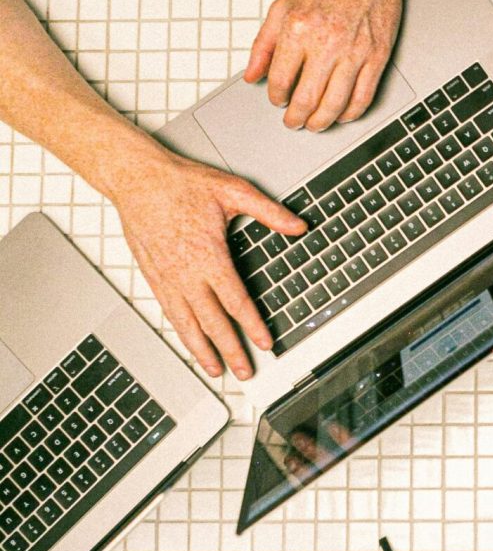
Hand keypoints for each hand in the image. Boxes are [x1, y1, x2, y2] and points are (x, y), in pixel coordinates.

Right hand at [111, 144, 305, 379]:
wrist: (137, 178)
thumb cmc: (182, 183)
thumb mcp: (233, 191)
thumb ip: (269, 212)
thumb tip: (298, 226)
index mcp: (209, 256)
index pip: (236, 301)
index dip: (252, 326)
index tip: (265, 344)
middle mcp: (186, 273)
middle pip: (212, 322)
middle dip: (230, 350)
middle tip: (245, 371)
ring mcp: (167, 277)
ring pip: (187, 323)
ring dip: (202, 349)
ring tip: (215, 369)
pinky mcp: (153, 276)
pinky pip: (169, 312)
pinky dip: (182, 332)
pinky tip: (190, 341)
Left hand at [244, 0, 406, 132]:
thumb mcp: (284, 5)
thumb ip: (264, 43)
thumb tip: (252, 75)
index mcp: (299, 28)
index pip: (280, 79)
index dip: (276, 96)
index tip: (278, 100)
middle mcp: (327, 42)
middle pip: (307, 99)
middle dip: (296, 118)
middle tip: (293, 122)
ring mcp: (355, 52)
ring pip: (335, 104)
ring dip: (321, 122)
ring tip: (314, 124)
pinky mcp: (377, 56)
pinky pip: (363, 97)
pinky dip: (351, 113)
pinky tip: (342, 115)